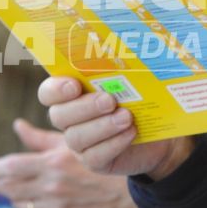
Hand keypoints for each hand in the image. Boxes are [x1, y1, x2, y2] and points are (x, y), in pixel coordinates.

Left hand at [0, 119, 143, 207]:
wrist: (125, 194)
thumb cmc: (98, 161)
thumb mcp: (70, 144)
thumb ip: (40, 138)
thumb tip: (18, 126)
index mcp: (52, 164)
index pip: (9, 169)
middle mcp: (51, 188)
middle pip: (8, 189)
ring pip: (19, 205)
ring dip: (15, 197)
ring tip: (20, 188)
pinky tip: (39, 200)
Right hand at [39, 76, 190, 180]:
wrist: (159, 135)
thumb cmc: (140, 100)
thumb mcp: (131, 82)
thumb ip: (120, 70)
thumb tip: (129, 46)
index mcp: (70, 95)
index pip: (48, 92)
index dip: (55, 89)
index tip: (74, 85)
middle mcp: (69, 119)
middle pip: (59, 115)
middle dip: (84, 107)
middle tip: (109, 100)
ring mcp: (80, 143)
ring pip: (76, 138)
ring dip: (101, 126)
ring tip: (126, 117)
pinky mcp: (95, 162)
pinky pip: (95, 157)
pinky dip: (114, 143)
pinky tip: (131, 133)